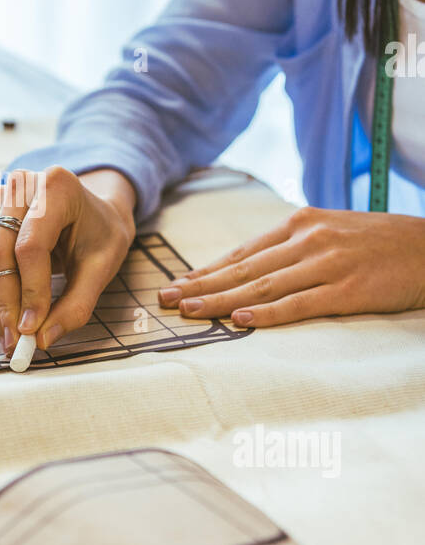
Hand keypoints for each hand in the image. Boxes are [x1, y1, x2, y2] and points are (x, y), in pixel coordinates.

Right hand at [0, 167, 136, 352]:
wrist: (93, 211)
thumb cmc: (101, 234)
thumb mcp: (103, 267)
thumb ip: (77, 303)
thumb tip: (44, 339)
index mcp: (56, 186)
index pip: (31, 245)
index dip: (30, 290)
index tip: (32, 329)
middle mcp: (21, 187)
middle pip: (0, 252)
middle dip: (6, 303)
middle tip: (15, 343)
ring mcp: (0, 202)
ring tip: (10, 340)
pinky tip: (7, 320)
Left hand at [157, 206, 424, 327]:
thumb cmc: (380, 244)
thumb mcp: (332, 232)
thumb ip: (294, 246)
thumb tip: (252, 268)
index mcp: (300, 224)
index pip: (242, 252)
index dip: (206, 271)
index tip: (175, 284)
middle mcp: (308, 240)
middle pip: (243, 268)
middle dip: (200, 286)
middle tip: (165, 300)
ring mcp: (327, 264)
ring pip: (263, 286)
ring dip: (220, 300)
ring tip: (188, 311)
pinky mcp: (349, 289)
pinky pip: (300, 304)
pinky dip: (267, 313)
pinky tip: (239, 321)